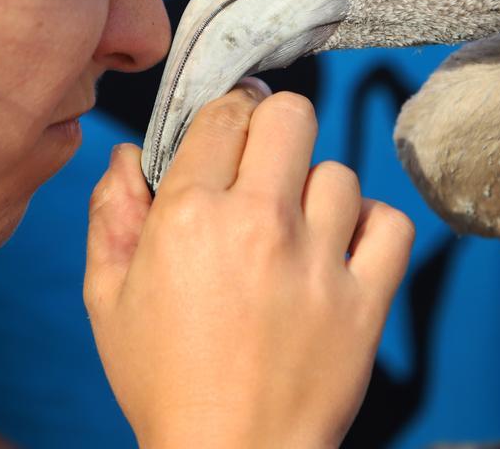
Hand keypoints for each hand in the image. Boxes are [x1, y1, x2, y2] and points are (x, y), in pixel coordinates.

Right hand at [84, 85, 414, 448]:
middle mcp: (258, 226)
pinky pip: (391, 224)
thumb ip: (110, 216)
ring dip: (317, 191)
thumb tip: (129, 157)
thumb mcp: (107, 301)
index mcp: (190, 218)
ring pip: (339, 172)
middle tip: (266, 161)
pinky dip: (373, 227)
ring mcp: (318, 263)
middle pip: (291, 117)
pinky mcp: (364, 301)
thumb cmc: (164, 384)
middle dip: (275, 128)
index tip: (230, 133)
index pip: (223, 115)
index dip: (226, 116)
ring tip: (297, 229)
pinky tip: (342, 248)